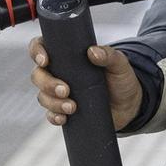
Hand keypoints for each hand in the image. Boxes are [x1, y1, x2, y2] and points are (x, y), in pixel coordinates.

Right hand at [28, 38, 142, 131]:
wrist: (129, 104)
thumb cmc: (121, 78)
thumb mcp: (119, 63)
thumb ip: (109, 55)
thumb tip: (93, 52)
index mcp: (66, 56)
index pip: (41, 47)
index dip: (37, 51)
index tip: (45, 60)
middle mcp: (58, 73)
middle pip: (37, 75)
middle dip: (47, 83)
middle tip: (66, 90)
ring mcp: (59, 93)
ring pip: (43, 96)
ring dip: (53, 103)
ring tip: (72, 107)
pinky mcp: (64, 111)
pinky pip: (50, 115)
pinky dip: (54, 117)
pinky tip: (63, 118)